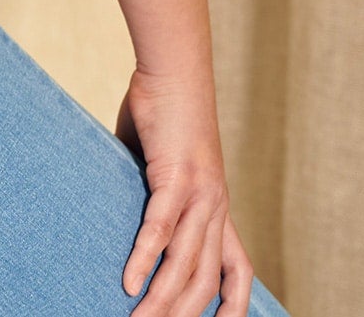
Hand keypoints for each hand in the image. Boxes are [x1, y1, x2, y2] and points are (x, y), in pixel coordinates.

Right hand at [114, 67, 253, 314]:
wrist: (174, 70)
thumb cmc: (164, 112)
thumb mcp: (162, 162)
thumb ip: (152, 190)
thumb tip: (125, 203)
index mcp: (217, 206)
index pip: (238, 270)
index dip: (234, 307)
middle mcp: (216, 207)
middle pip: (205, 280)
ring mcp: (201, 193)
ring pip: (184, 263)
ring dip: (160, 301)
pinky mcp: (177, 176)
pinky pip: (161, 227)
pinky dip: (146, 258)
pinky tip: (129, 282)